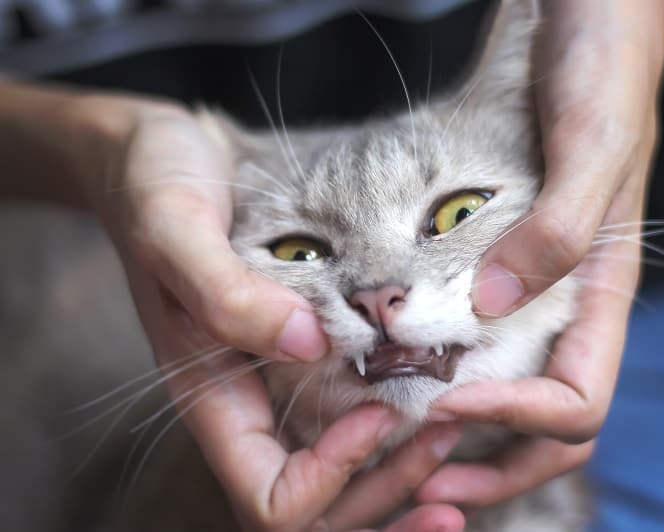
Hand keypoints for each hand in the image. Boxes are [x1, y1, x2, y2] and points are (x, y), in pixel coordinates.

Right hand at [0, 83, 466, 530]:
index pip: (270, 498)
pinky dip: (399, 436)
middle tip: (445, 434)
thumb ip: (226, 292)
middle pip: (316, 511)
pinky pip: (351, 424)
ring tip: (454, 426)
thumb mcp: (175, 227)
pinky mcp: (304, 360)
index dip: (330, 477)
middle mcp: (249, 408)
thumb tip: (308, 345)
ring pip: (340, 482)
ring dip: (401, 475)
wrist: (161, 156)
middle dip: (383, 495)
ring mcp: (278, 388)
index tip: (379, 412)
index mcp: (212, 399)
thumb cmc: (155, 186)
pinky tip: (439, 397)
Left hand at [415, 0, 663, 506]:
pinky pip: (483, 347)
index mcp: (602, 292)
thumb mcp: (591, 142)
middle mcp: (568, 305)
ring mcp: (536, 291)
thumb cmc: (602, 68)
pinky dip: (447, 380)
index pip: (576, 402)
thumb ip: (561, 228)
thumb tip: (495, 308)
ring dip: (466, 441)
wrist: (593, 15)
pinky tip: (398, 376)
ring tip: (401, 452)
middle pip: (549, 426)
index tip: (446, 401)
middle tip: (419, 481)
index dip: (515, 420)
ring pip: (514, 398)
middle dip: (491, 464)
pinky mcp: (503, 265)